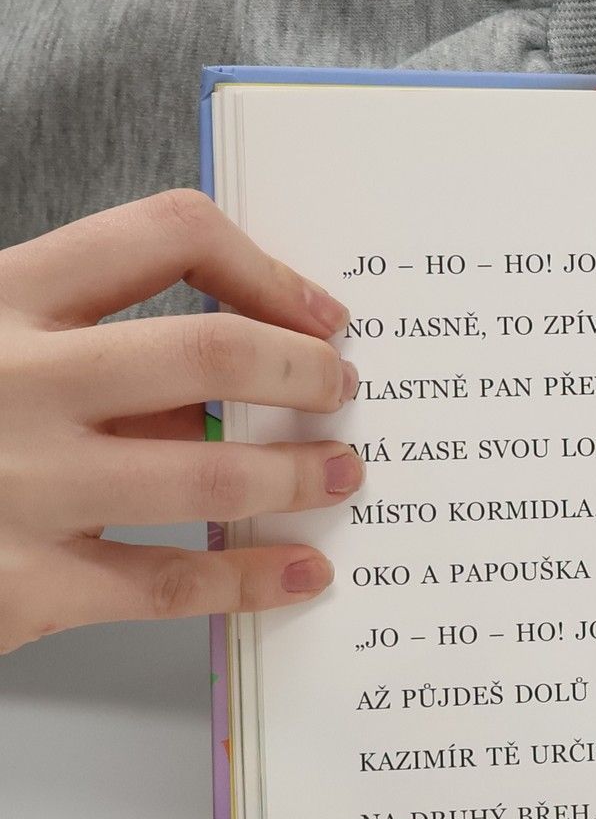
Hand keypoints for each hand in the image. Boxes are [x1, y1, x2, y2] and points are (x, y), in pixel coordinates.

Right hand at [0, 190, 362, 653]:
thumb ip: (89, 353)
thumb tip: (242, 366)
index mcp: (2, 296)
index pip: (165, 234)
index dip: (267, 270)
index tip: (320, 313)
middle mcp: (13, 378)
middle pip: (210, 352)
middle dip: (304, 371)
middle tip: (340, 391)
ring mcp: (20, 484)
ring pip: (209, 473)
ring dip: (298, 474)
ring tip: (340, 475)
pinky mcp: (20, 584)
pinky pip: (171, 583)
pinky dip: (252, 578)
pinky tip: (300, 573)